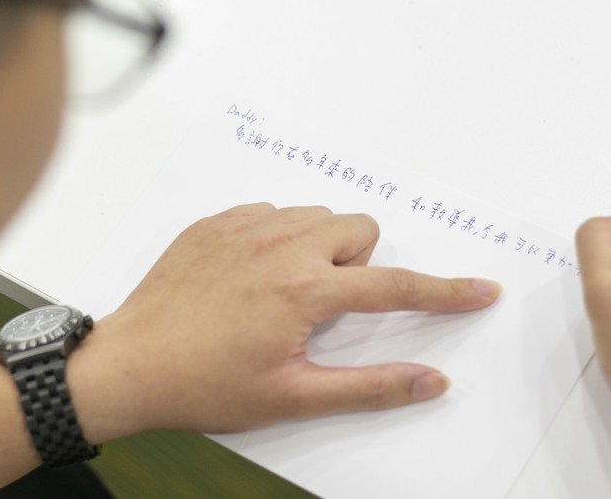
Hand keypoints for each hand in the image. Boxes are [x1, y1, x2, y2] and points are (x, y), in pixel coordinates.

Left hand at [66, 202, 500, 440]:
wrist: (129, 364)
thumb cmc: (206, 385)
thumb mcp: (293, 397)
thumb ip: (370, 387)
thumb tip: (431, 380)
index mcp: (304, 290)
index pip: (394, 286)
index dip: (445, 291)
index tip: (481, 289)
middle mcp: (279, 246)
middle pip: (358, 229)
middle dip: (359, 264)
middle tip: (328, 305)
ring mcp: (242, 227)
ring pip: (314, 216)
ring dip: (318, 247)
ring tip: (286, 291)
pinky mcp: (214, 222)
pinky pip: (269, 213)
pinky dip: (275, 237)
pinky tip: (250, 276)